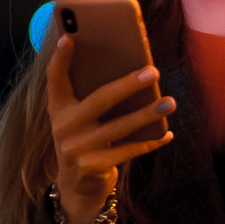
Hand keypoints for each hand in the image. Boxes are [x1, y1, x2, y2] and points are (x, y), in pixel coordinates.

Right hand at [46, 33, 174, 222]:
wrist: (76, 186)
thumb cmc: (84, 140)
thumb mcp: (79, 119)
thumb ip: (91, 97)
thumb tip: (129, 72)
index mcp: (58, 108)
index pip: (55, 79)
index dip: (60, 59)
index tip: (69, 37)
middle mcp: (64, 126)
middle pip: (100, 99)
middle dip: (128, 84)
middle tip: (153, 71)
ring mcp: (77, 148)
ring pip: (120, 126)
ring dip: (148, 113)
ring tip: (169, 102)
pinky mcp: (93, 166)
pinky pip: (129, 150)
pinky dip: (150, 141)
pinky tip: (167, 133)